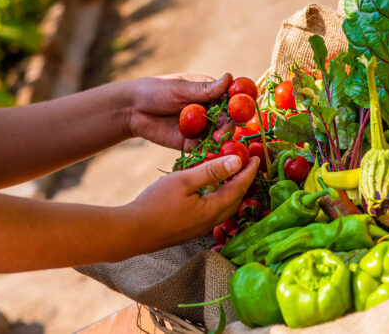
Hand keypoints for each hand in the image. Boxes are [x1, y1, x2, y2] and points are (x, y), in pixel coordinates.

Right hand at [124, 155, 259, 252]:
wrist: (132, 232)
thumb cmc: (155, 203)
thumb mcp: (184, 180)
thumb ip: (211, 171)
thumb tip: (237, 162)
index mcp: (213, 209)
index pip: (239, 187)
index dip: (249, 171)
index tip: (257, 157)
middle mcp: (211, 222)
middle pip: (236, 200)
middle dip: (244, 181)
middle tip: (248, 164)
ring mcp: (200, 229)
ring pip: (226, 208)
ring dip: (233, 191)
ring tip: (232, 174)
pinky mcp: (190, 230)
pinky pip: (214, 213)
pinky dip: (220, 198)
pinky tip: (212, 190)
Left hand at [125, 73, 233, 148]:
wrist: (132, 110)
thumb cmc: (155, 91)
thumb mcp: (179, 89)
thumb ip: (204, 89)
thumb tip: (230, 78)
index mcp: (210, 93)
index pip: (231, 99)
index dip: (239, 104)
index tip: (243, 108)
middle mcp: (209, 111)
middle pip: (228, 120)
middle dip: (229, 125)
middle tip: (224, 130)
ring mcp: (202, 128)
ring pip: (219, 136)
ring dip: (221, 139)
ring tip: (217, 140)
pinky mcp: (192, 144)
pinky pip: (206, 149)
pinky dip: (210, 151)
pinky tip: (212, 153)